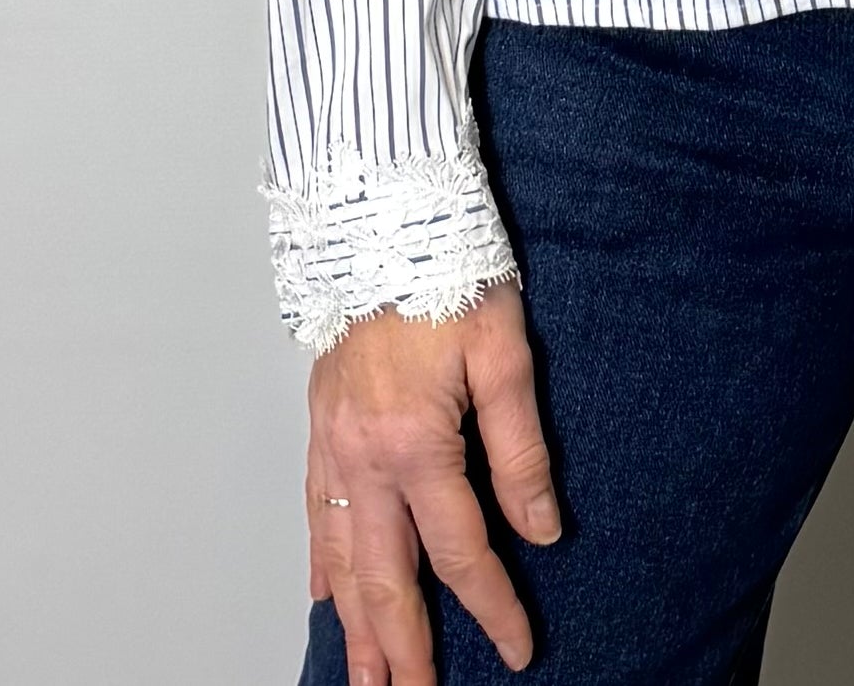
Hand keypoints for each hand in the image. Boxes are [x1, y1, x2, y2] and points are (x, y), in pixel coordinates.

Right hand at [306, 286, 560, 680]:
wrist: (380, 214)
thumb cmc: (449, 269)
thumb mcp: (505, 351)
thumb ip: (521, 448)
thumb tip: (541, 528)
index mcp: (415, 443)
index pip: (460, 550)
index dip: (492, 606)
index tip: (517, 648)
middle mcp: (363, 457)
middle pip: (385, 577)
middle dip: (403, 647)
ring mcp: (332, 444)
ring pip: (339, 559)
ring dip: (353, 626)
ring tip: (364, 680)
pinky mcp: (319, 425)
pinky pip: (312, 514)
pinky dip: (319, 566)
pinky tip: (325, 597)